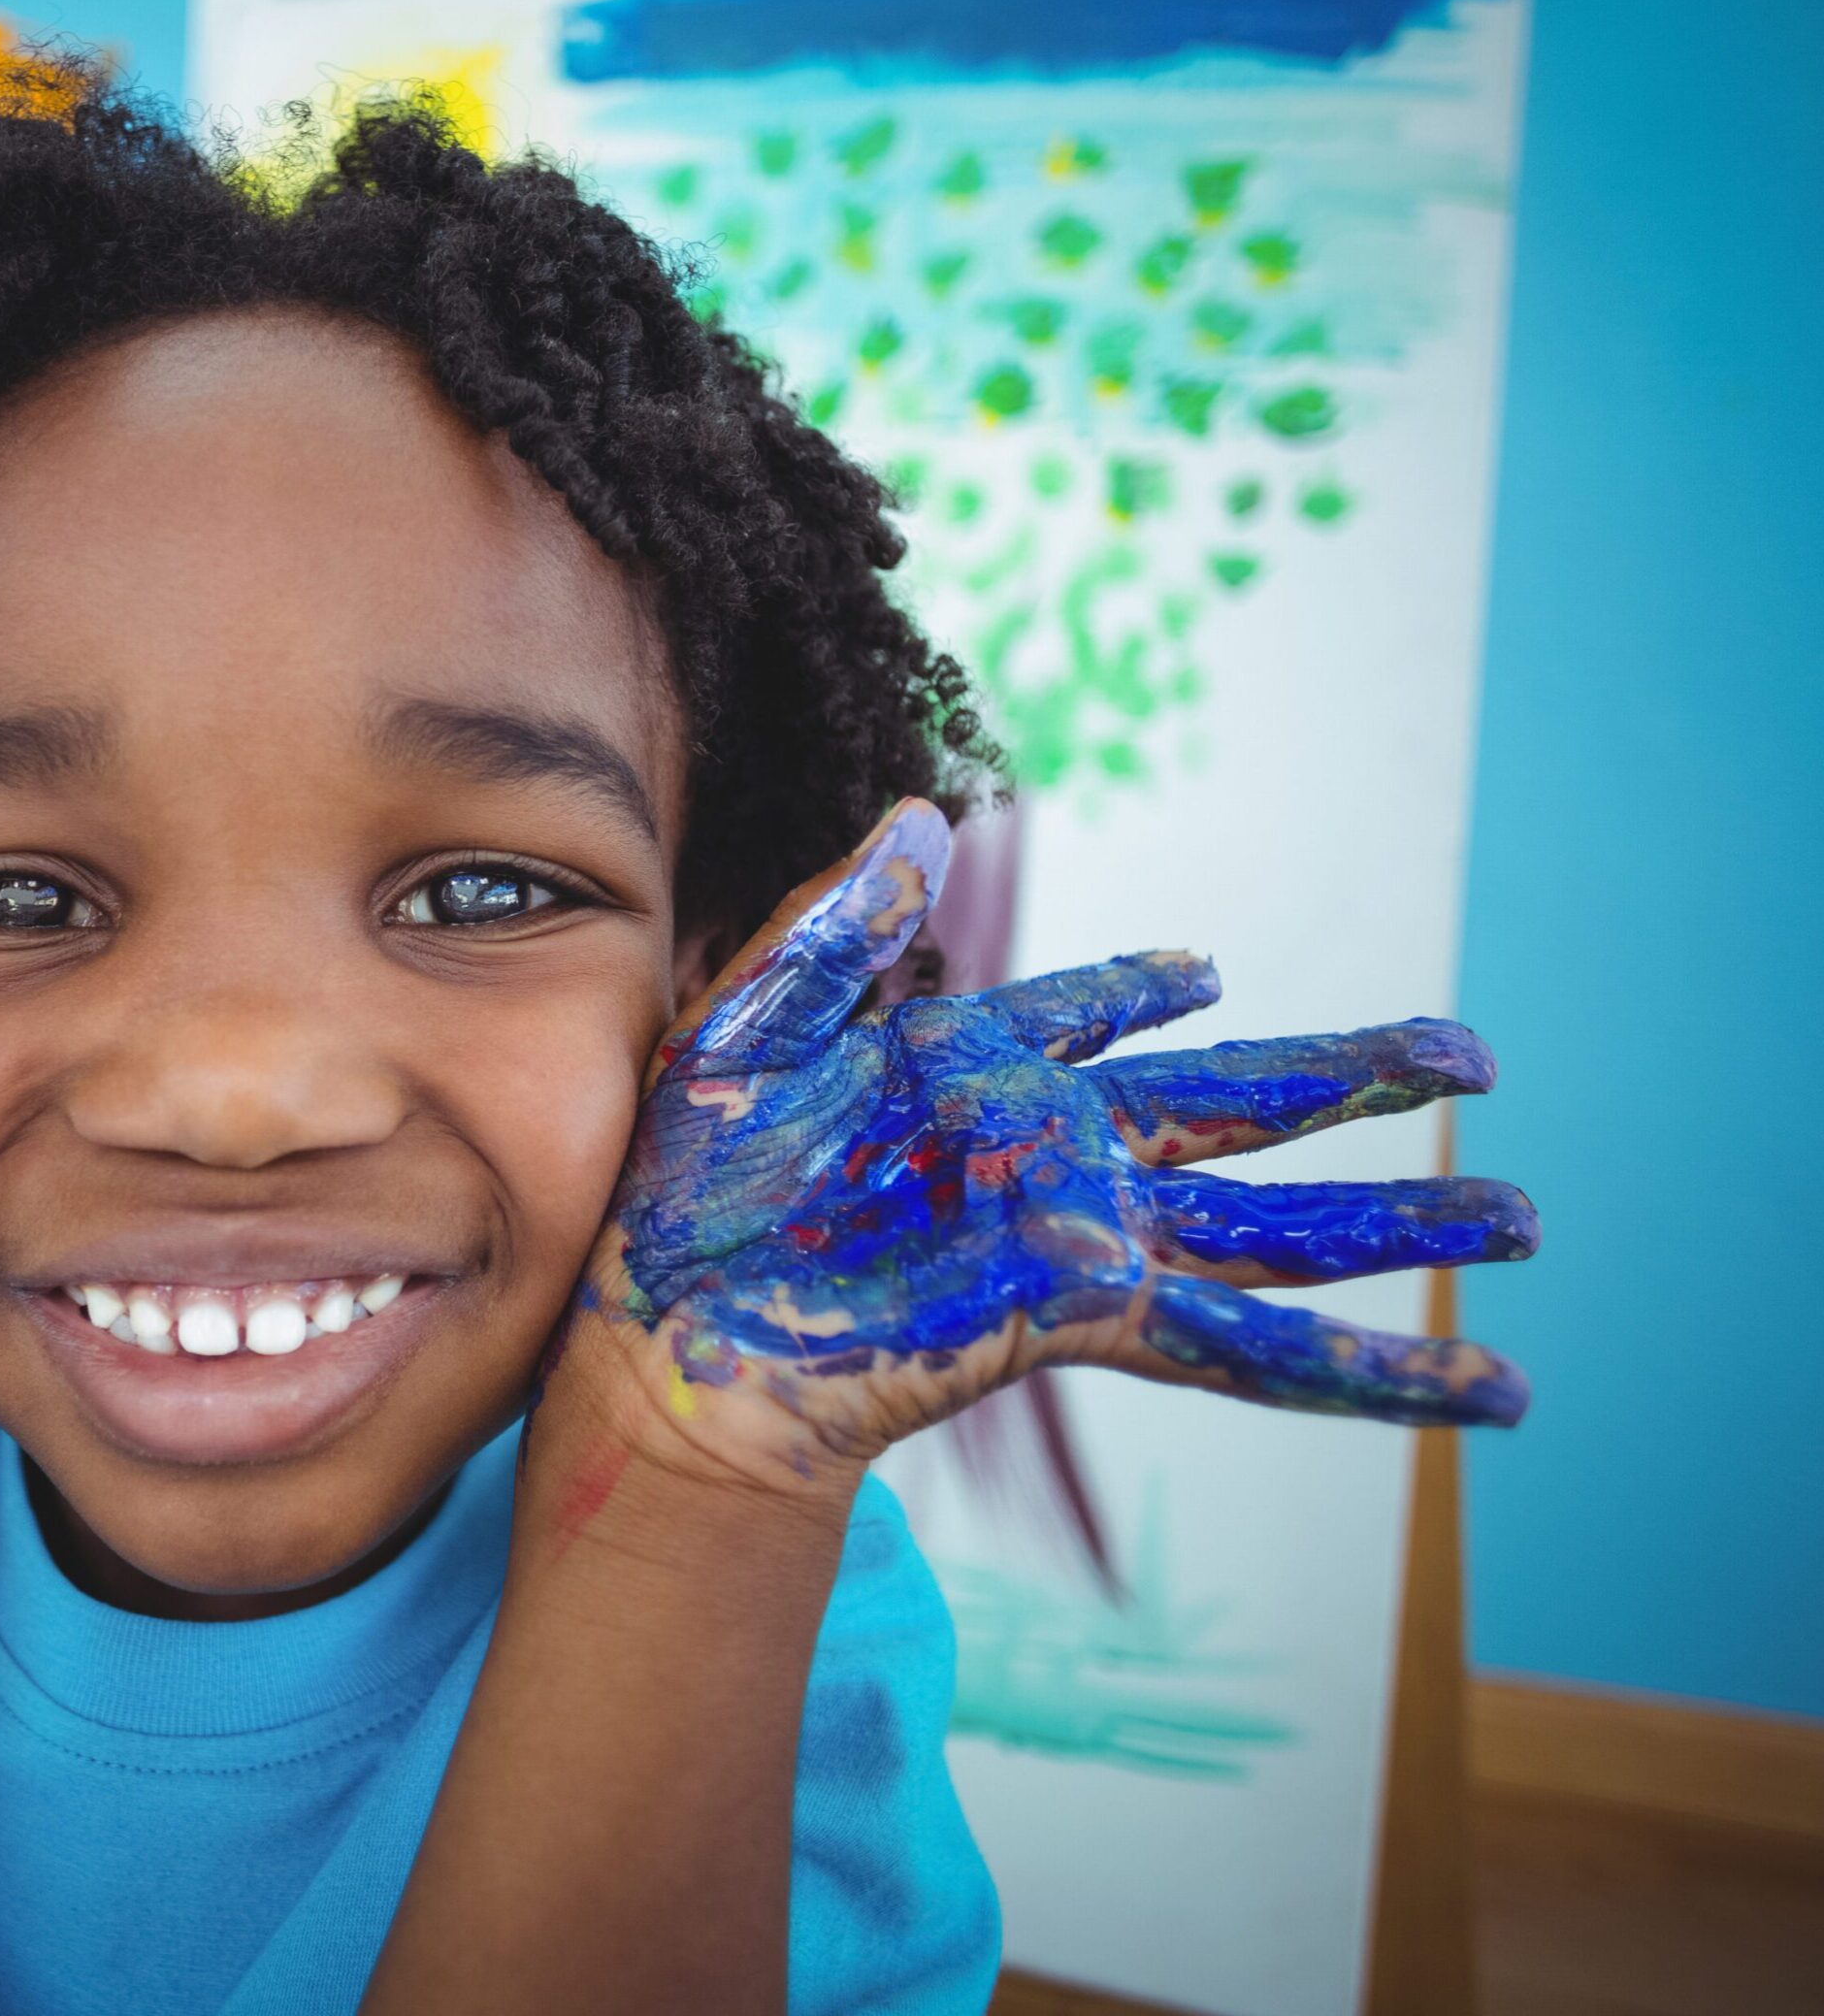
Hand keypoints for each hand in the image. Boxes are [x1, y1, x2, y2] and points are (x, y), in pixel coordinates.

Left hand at [577, 800, 1534, 1491]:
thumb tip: (918, 811)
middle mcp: (1051, 1149)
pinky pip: (1242, 1348)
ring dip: (1400, 1223)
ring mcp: (1081, 1234)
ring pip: (1277, 1229)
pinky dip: (1358, 1372)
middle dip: (1353, 1078)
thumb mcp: (747, 1023)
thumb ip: (839, 923)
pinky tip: (1465, 1384)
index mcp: (971, 1068)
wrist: (671, 1332)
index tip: (1201, 970)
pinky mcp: (1085, 1313)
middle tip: (1471, 1051)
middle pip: (1240, 1106)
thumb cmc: (683, 1184)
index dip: (1138, 988)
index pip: (1083, 1013)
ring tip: (1524, 1215)